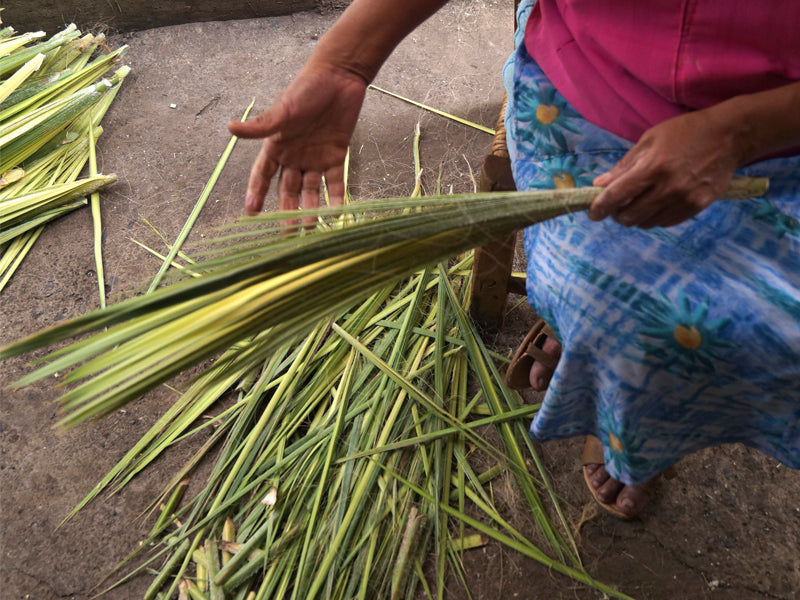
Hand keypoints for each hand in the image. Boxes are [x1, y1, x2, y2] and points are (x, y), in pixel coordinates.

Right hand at [228, 61, 367, 216]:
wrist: (339, 78)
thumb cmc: (306, 90)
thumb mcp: (283, 110)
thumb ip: (261, 126)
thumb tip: (230, 128)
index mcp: (276, 146)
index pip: (262, 175)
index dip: (256, 193)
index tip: (251, 214)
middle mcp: (294, 157)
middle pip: (288, 191)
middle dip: (287, 212)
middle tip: (288, 235)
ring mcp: (316, 159)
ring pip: (311, 192)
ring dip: (311, 210)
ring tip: (311, 230)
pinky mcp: (337, 157)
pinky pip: (335, 183)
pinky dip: (336, 199)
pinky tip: (338, 215)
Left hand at [588, 108, 743, 228]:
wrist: (729, 136)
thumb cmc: (685, 133)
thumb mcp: (650, 140)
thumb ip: (624, 166)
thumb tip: (600, 185)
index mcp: (653, 167)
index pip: (617, 196)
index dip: (600, 208)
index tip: (592, 214)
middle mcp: (668, 187)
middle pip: (630, 216)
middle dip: (617, 214)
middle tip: (617, 206)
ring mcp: (685, 199)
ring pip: (647, 223)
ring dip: (637, 217)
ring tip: (639, 203)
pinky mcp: (698, 206)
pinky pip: (666, 222)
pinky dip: (655, 218)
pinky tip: (657, 205)